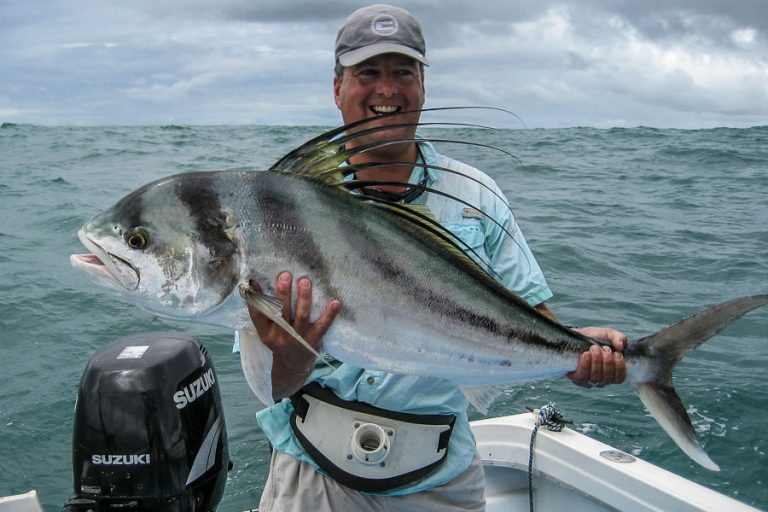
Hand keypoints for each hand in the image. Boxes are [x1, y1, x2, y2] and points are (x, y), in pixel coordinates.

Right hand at [247, 272, 340, 398]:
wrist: (293, 367)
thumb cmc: (279, 341)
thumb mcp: (266, 331)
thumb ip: (261, 311)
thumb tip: (253, 283)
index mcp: (266, 333)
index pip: (258, 314)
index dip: (255, 298)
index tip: (255, 281)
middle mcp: (281, 336)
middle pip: (281, 312)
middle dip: (283, 293)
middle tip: (285, 275)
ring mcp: (299, 339)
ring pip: (302, 316)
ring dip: (304, 298)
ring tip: (305, 281)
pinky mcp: (314, 340)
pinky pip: (323, 326)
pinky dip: (330, 314)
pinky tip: (336, 302)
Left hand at [567, 327, 627, 387]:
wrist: (576, 335)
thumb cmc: (595, 338)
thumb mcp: (609, 334)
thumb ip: (619, 338)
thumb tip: (621, 346)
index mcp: (612, 372)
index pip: (619, 379)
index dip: (620, 367)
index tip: (616, 353)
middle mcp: (601, 379)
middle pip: (608, 378)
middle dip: (607, 362)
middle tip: (604, 348)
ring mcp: (588, 380)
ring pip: (596, 378)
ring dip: (597, 361)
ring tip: (594, 348)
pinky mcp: (576, 378)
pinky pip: (582, 377)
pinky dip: (586, 365)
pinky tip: (586, 354)